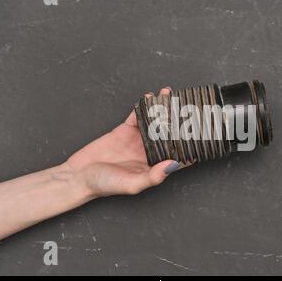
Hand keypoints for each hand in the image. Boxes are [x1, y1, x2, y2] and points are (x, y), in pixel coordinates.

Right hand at [66, 87, 181, 197]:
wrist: (78, 176)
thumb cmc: (104, 185)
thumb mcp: (131, 184)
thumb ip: (153, 176)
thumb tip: (173, 165)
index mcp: (155, 166)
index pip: (179, 154)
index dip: (191, 145)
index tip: (203, 133)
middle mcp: (149, 151)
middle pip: (170, 133)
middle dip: (179, 120)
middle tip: (189, 106)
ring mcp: (138, 139)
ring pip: (156, 121)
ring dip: (163, 109)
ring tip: (171, 95)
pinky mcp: (124, 130)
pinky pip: (137, 115)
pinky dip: (144, 106)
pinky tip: (151, 97)